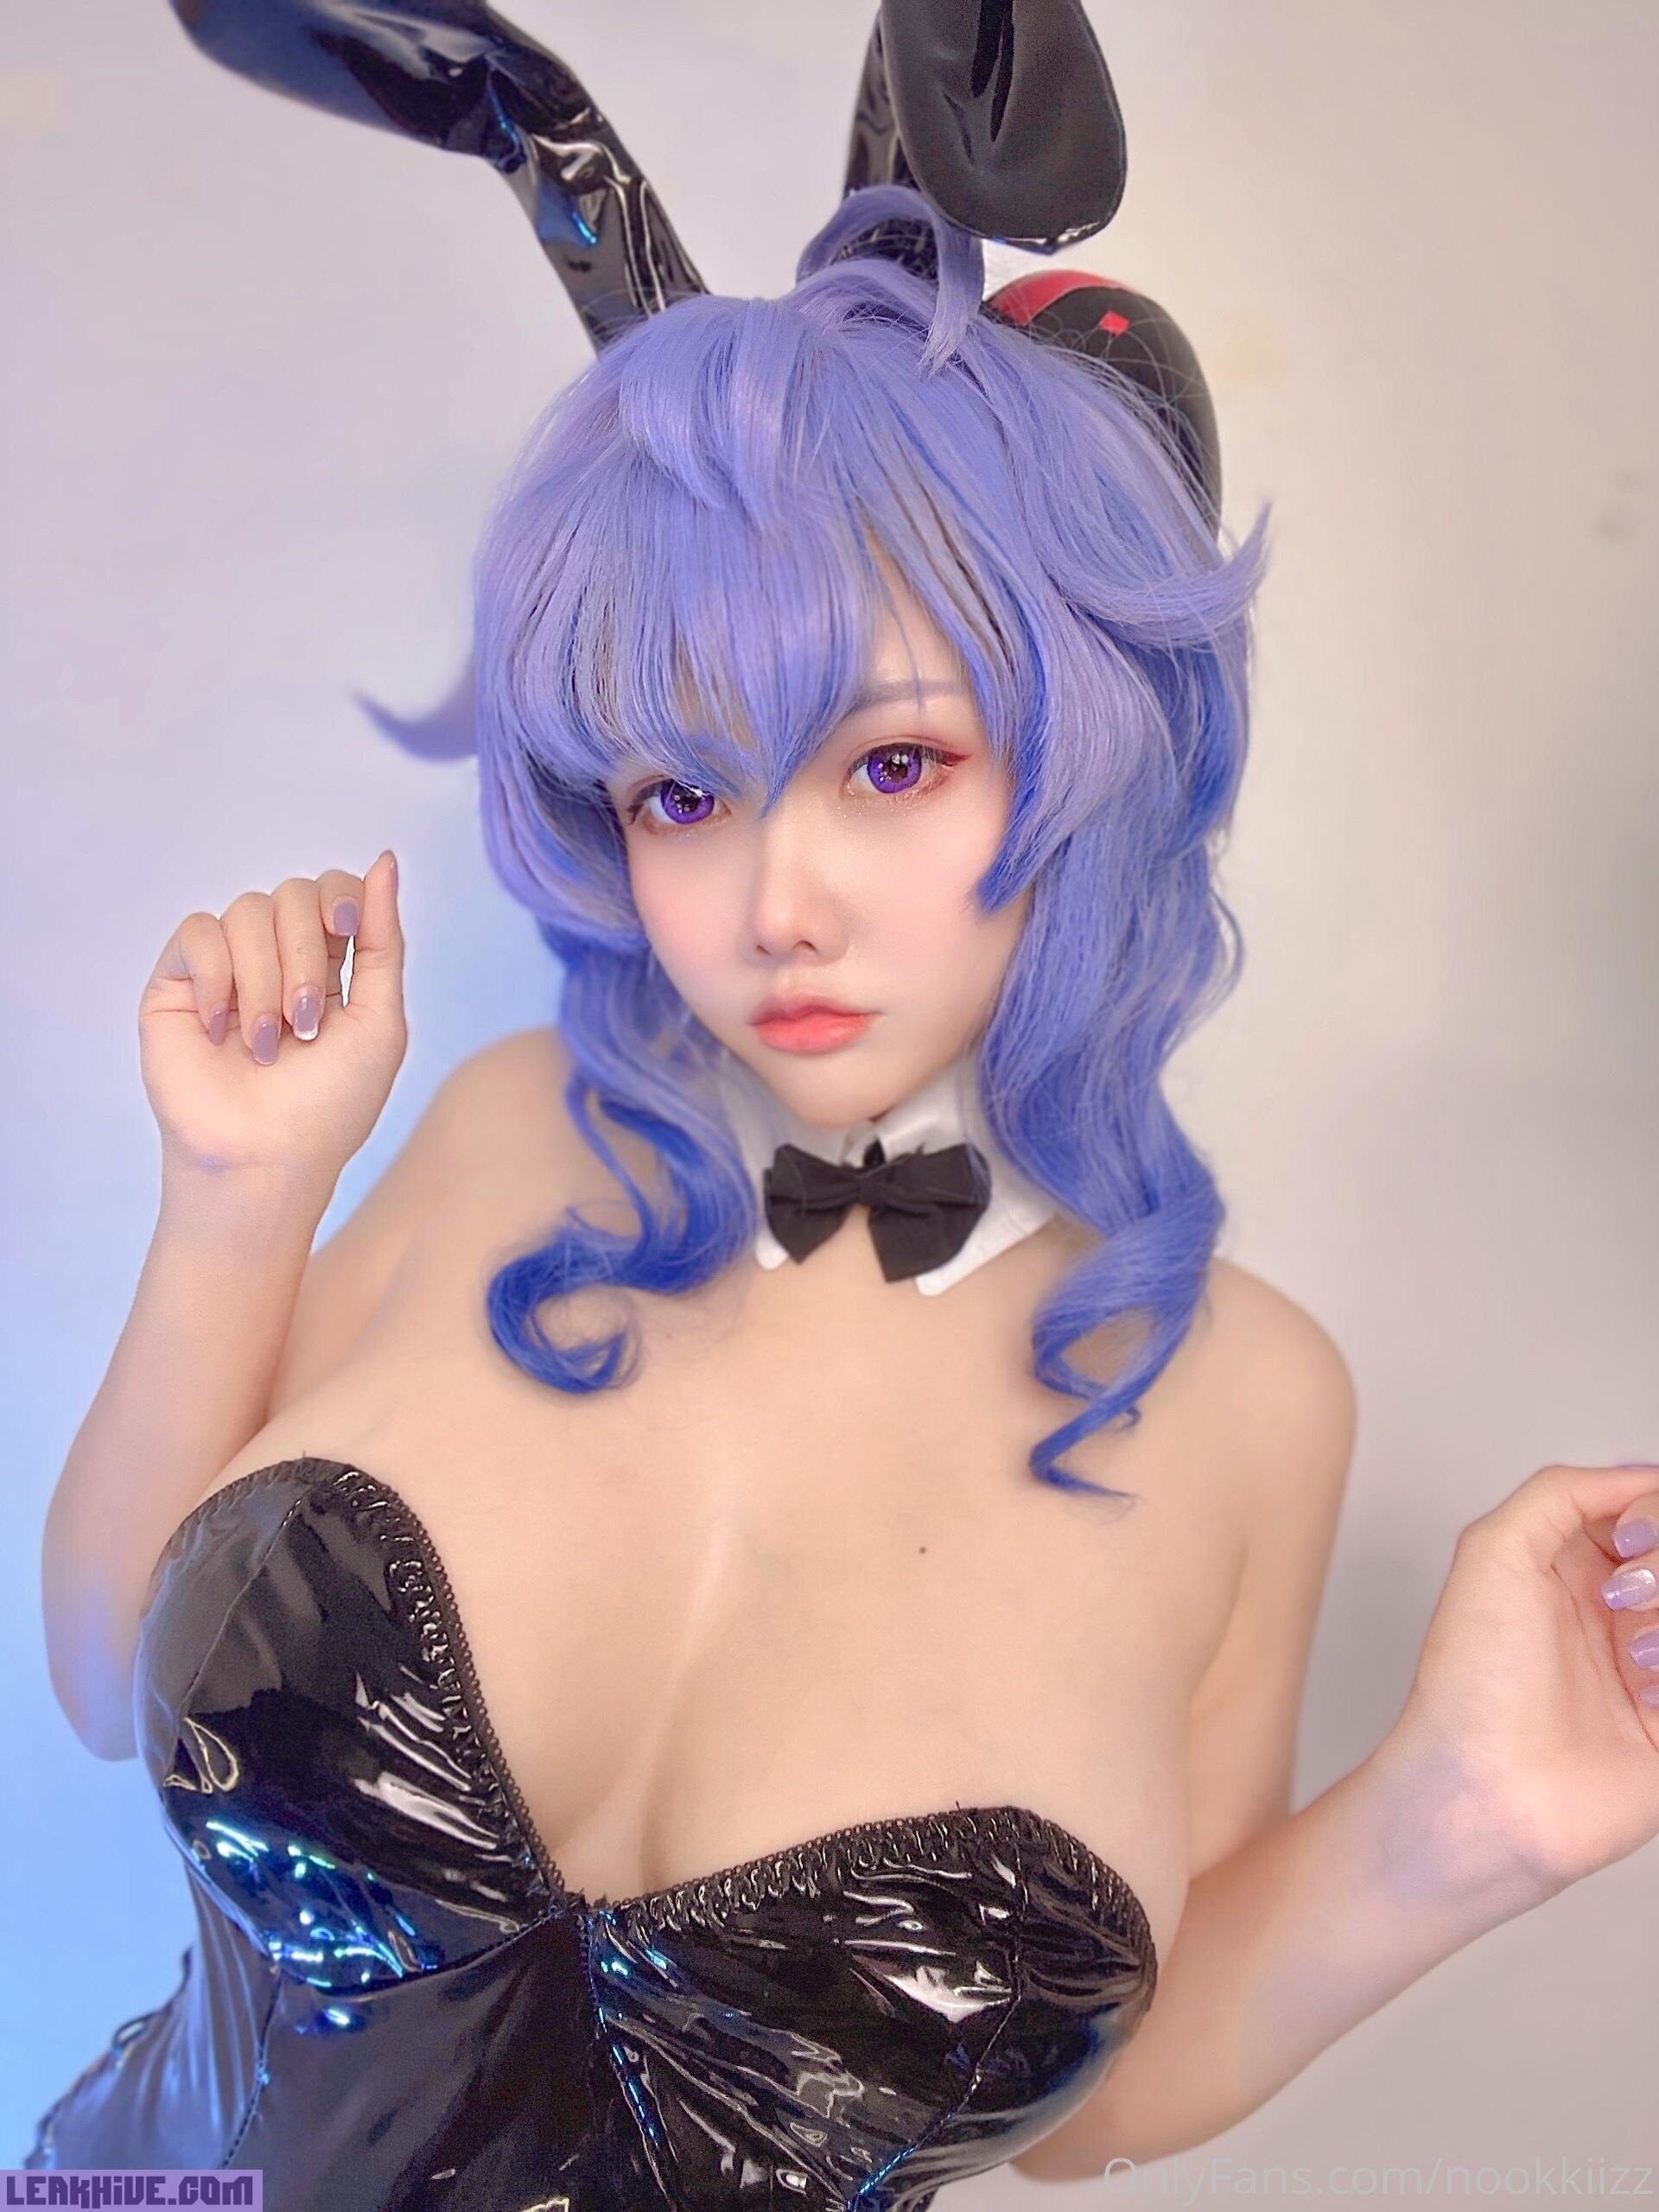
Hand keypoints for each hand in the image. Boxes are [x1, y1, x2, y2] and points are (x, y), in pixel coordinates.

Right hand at [139, 851, 406, 1189]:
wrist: (266, 1159)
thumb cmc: (329, 1106)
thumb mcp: (381, 1021)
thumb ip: (385, 940)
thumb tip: (386, 859)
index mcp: (328, 968)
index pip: (333, 891)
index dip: (342, 895)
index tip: (348, 928)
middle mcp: (275, 960)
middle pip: (293, 895)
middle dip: (305, 956)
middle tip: (304, 1025)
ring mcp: (225, 969)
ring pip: (247, 911)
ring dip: (265, 980)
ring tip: (267, 1042)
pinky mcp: (178, 984)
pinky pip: (198, 932)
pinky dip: (218, 976)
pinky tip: (221, 1028)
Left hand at [1391, 1461, 1658, 1898]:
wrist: (1490, 1788)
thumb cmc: (1474, 1679)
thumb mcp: (1492, 1550)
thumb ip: (1561, 1491)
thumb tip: (1641, 1476)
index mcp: (1575, 1561)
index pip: (1649, 1505)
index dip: (1653, 1515)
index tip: (1627, 1545)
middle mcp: (1621, 1608)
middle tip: (1621, 1602)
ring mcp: (1656, 1666)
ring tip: (1634, 1668)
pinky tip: (1648, 1704)